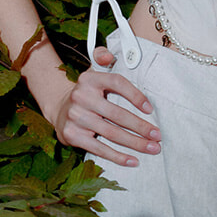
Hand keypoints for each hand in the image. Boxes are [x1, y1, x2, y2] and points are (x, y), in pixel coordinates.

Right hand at [52, 48, 160, 166]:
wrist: (58, 109)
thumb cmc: (86, 93)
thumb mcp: (93, 72)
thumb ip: (102, 57)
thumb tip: (107, 55)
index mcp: (89, 79)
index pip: (117, 83)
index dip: (135, 96)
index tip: (150, 109)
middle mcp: (81, 97)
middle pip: (117, 114)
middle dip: (141, 127)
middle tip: (158, 136)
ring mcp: (75, 117)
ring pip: (111, 133)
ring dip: (135, 143)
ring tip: (152, 148)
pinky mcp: (72, 135)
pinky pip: (99, 148)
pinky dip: (117, 156)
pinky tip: (133, 161)